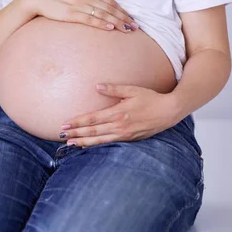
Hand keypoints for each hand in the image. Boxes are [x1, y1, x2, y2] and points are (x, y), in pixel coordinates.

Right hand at [26, 0, 138, 32]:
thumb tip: (96, 8)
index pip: (110, 1)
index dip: (122, 10)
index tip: (131, 19)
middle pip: (110, 8)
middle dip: (124, 18)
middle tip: (135, 27)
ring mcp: (78, 4)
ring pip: (103, 14)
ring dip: (117, 22)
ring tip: (127, 29)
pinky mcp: (70, 13)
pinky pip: (89, 19)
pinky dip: (101, 23)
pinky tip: (110, 27)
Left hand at [59, 84, 180, 146]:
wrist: (169, 111)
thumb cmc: (151, 98)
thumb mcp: (132, 90)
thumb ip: (113, 89)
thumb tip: (96, 86)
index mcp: (118, 113)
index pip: (92, 119)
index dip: (77, 122)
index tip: (65, 124)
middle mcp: (119, 126)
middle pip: (92, 131)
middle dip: (76, 133)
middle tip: (62, 134)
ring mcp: (124, 135)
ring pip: (99, 140)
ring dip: (83, 142)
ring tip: (70, 143)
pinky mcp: (129, 139)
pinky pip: (109, 143)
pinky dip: (97, 145)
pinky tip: (88, 145)